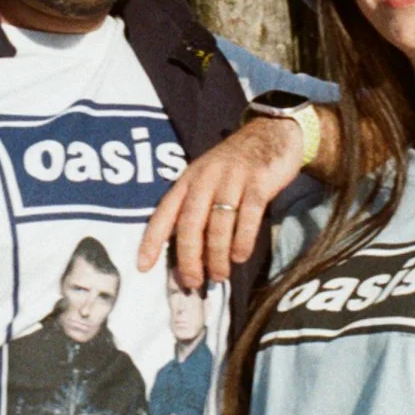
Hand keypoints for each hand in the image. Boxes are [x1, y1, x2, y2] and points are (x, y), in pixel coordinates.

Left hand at [138, 116, 303, 286]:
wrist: (272, 132)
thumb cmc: (236, 164)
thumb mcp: (208, 178)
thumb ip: (197, 208)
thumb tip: (190, 255)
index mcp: (188, 179)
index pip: (164, 212)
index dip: (152, 240)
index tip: (143, 267)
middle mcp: (206, 178)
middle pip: (190, 222)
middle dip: (189, 257)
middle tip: (193, 282)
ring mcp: (233, 178)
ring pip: (218, 223)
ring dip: (217, 255)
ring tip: (220, 275)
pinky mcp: (259, 182)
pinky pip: (248, 215)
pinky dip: (243, 239)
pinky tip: (240, 256)